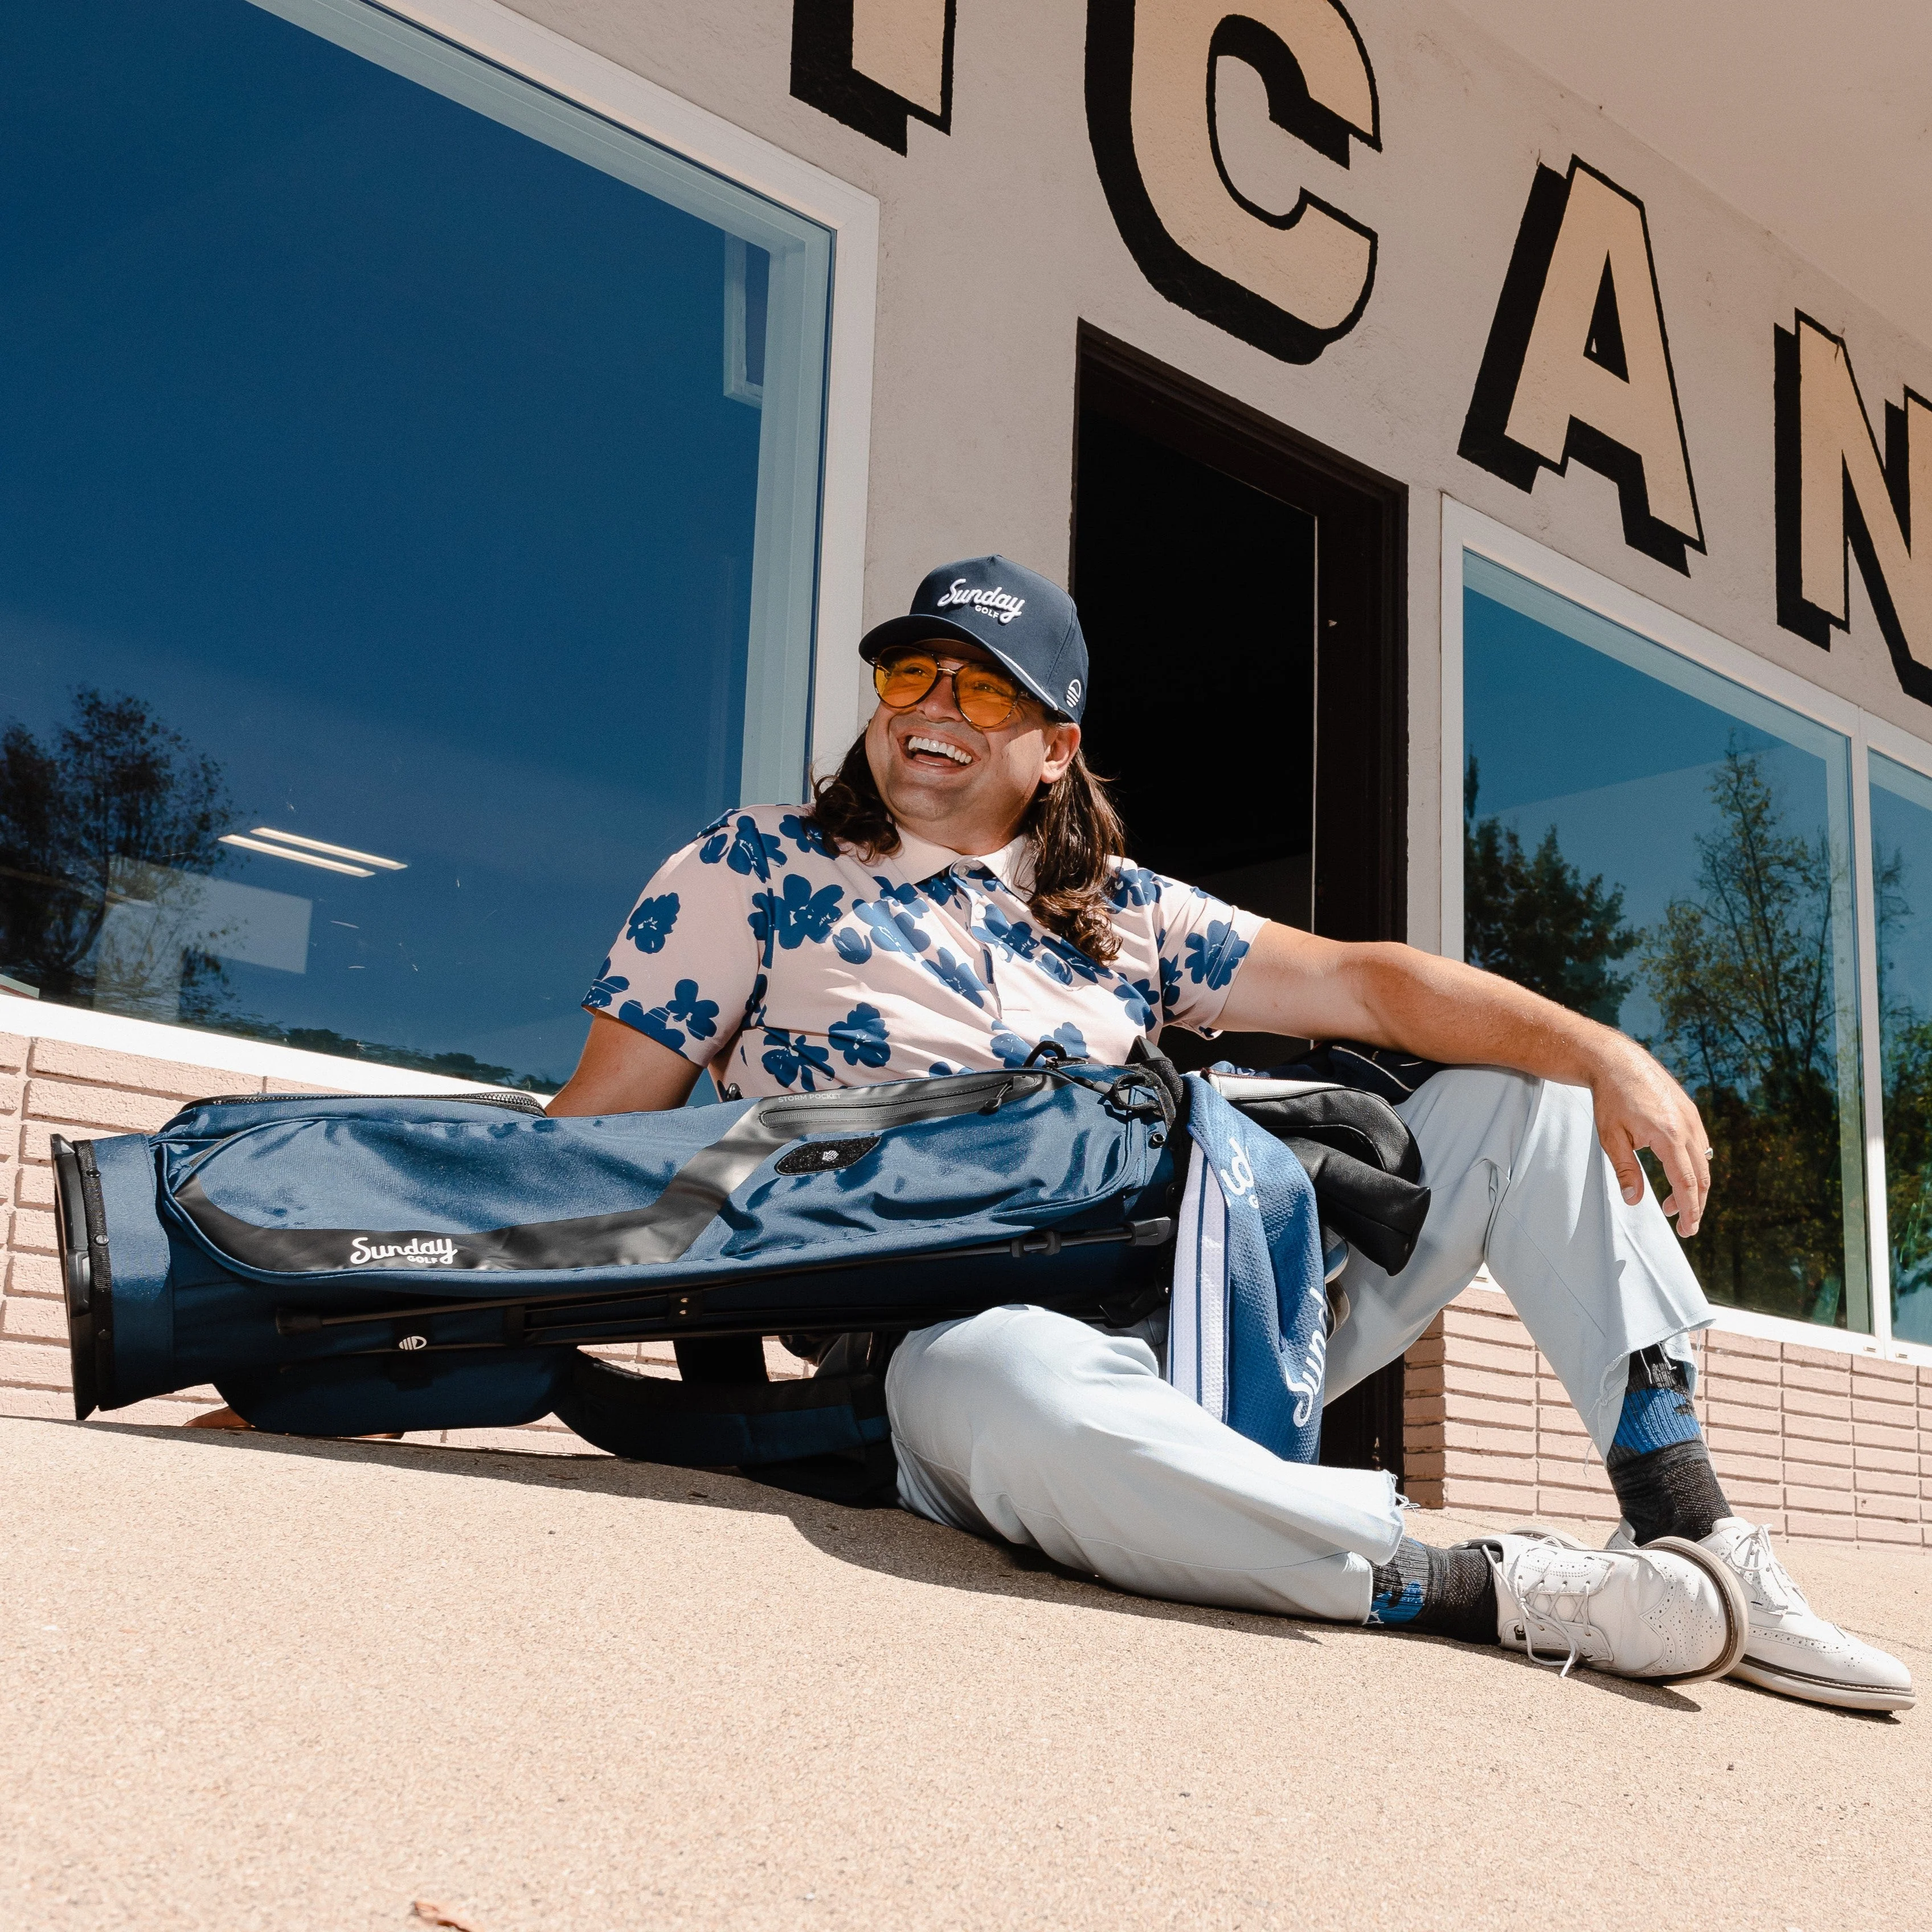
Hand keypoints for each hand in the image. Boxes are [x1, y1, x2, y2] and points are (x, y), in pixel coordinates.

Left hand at [1589, 1039, 1711, 1235]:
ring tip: (1670, 1203)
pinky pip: (1700, 1145)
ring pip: (1704, 1161)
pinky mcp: (1689, 1111)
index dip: (1689, 1210)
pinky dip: (1694, 1165)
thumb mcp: (1611, 1138)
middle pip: (1702, 1177)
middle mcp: (1687, 1127)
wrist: (1616, 1061)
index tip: (1687, 1230)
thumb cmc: (1610, 1099)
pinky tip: (1676, 1172)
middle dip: (1695, 1204)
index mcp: (1669, 1136)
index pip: (1687, 1184)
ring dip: (1692, 1186)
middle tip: (1684, 1226)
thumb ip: (1626, 1171)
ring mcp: (1691, 1118)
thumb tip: (1635, 1201)